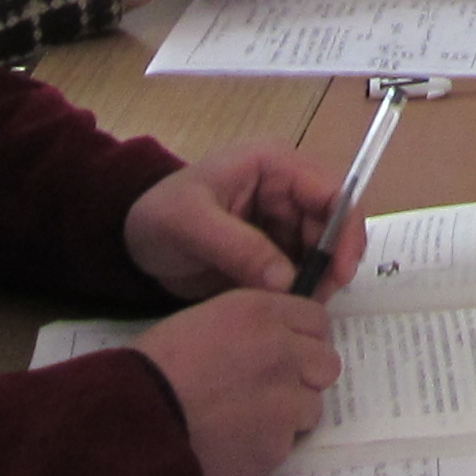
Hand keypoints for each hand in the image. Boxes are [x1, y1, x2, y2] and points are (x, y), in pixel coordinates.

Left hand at [125, 144, 353, 299]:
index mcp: (273, 166)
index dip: (346, 229)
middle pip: (332, 224)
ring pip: (320, 251)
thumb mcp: (191, 225)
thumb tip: (287, 282)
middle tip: (317, 303)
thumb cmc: (158, 217)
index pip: (331, 190)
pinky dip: (299, 290)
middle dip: (332, 263)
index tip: (343, 274)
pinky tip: (288, 309)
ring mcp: (279, 221)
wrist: (129, 242)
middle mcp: (285, 190)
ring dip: (317, 280)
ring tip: (299, 310)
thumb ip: (239, 248)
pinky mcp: (271, 251)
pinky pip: (298, 269)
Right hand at [132, 287, 339, 475]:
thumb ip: (251, 324)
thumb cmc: (152, 369)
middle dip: (304, 375)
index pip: (316, 319)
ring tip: (247, 419)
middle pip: (325, 362)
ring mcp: (285, 400)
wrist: (132, 424)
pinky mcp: (277, 444)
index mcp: (261, 312)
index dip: (302, 338)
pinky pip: (288, 442)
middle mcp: (282, 351)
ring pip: (312, 406)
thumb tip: (276, 336)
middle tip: (272, 389)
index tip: (287, 352)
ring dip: (288, 413)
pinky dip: (268, 444)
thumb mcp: (202, 321)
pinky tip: (236, 441)